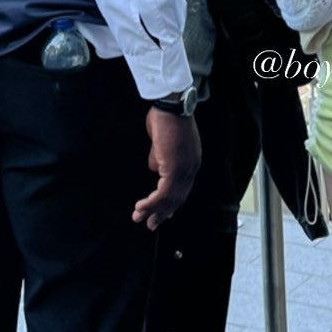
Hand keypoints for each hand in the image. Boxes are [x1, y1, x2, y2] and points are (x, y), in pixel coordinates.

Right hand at [133, 109, 200, 230]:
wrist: (172, 107)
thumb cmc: (167, 118)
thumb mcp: (161, 142)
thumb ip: (159, 156)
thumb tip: (155, 167)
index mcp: (191, 162)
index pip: (182, 189)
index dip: (171, 203)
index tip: (162, 213)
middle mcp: (191, 168)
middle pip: (178, 198)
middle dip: (162, 213)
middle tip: (152, 224)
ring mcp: (184, 170)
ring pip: (170, 199)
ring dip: (154, 211)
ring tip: (140, 218)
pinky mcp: (174, 169)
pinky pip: (163, 193)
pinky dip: (151, 202)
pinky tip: (142, 207)